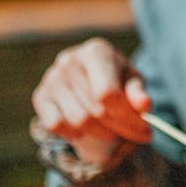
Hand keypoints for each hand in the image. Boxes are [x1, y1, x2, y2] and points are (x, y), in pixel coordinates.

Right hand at [32, 37, 151, 164]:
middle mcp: (69, 61)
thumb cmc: (118, 79)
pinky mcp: (40, 96)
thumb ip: (138, 93)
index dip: (128, 118)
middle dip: (120, 128)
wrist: (91, 76)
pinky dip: (75, 134)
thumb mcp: (133, 82)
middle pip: (96, 111)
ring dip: (102, 133)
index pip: (108, 94)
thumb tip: (145, 105)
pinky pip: (56, 125)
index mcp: (96, 52)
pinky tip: (89, 128)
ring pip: (78, 122)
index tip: (145, 131)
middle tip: (136, 134)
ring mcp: (51, 78)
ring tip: (114, 129)